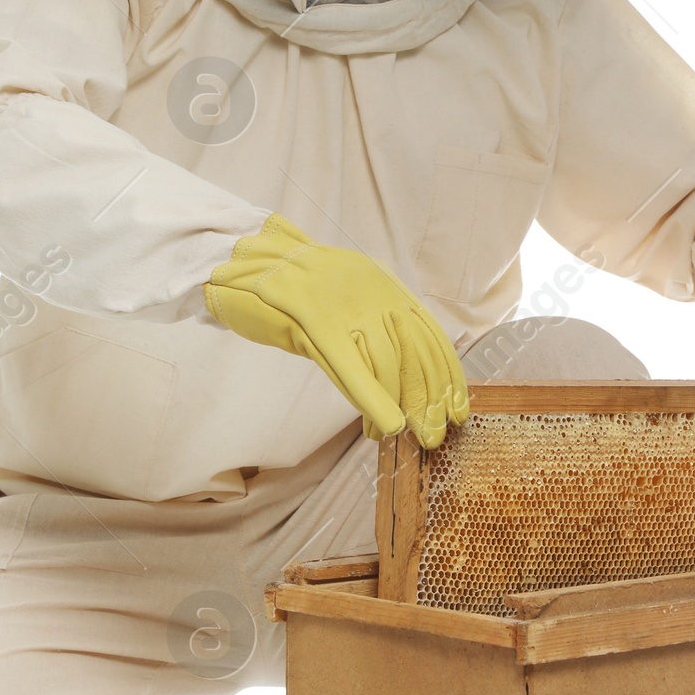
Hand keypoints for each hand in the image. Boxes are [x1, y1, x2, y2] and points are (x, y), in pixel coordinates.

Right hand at [205, 214, 469, 447]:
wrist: (238, 259)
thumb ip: (369, 328)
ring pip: (387, 363)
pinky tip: (385, 424)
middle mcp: (372, 291)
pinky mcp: (314, 320)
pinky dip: (372, 398)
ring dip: (400, 405)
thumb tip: (399, 374)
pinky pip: (350, 365)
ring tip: (403, 434)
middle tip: (434, 435)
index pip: (428, 334)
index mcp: (382, 285)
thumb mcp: (339, 302)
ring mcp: (344, 304)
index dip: (447, 374)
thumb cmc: (286, 289)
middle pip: (415, 352)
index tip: (456, 407)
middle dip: (430, 398)